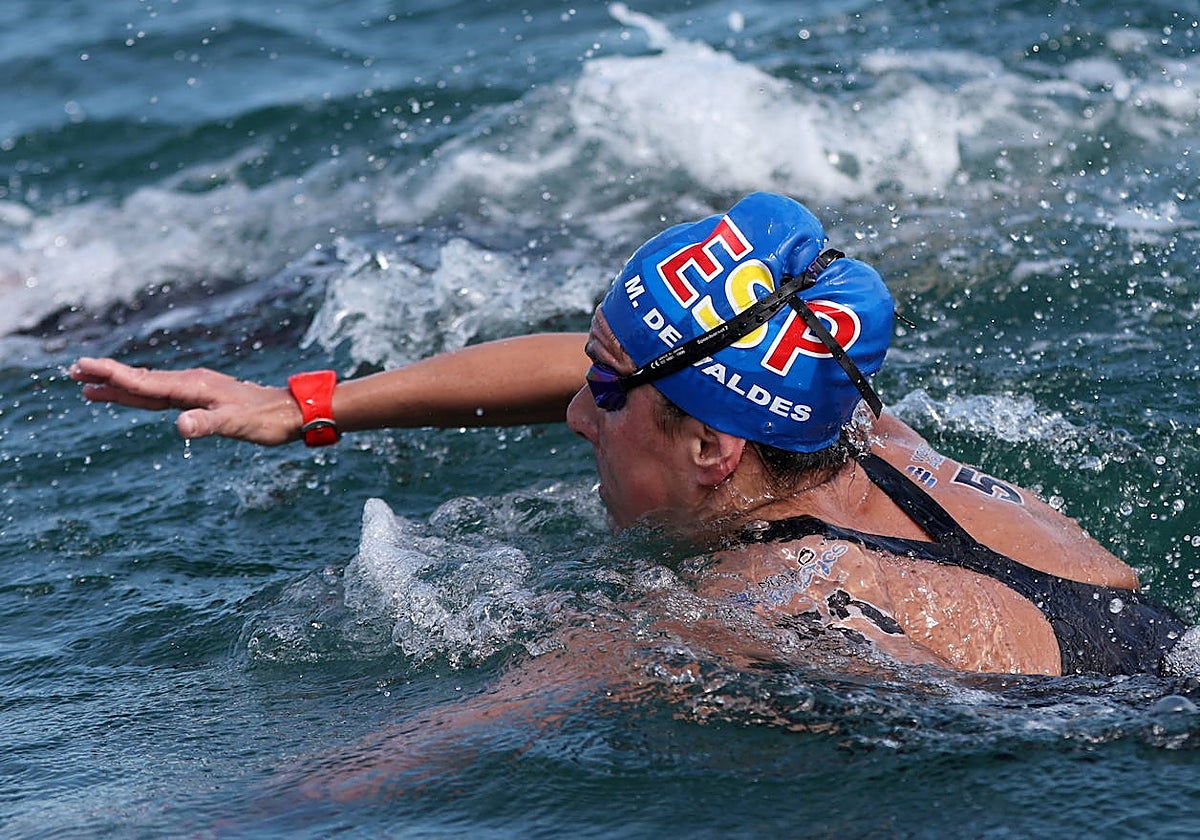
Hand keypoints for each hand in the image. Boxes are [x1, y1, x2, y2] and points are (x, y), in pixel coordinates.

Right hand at [69, 357, 301, 444]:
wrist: (291, 412)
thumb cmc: (265, 420)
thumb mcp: (236, 425)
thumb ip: (207, 425)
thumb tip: (179, 427)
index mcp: (192, 386)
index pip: (144, 382)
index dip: (112, 376)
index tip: (83, 368)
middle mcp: (190, 382)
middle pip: (140, 380)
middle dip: (106, 376)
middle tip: (72, 372)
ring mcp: (196, 388)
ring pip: (149, 387)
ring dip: (120, 386)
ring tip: (90, 386)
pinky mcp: (202, 396)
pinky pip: (163, 395)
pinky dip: (142, 394)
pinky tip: (136, 396)